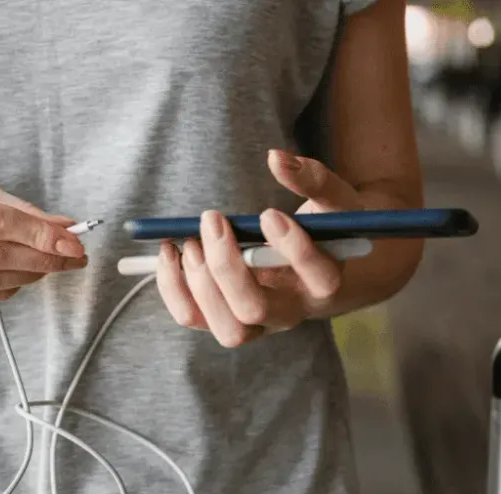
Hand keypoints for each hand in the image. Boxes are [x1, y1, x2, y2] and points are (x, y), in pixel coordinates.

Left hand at [156, 150, 359, 346]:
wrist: (314, 264)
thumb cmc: (322, 229)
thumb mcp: (330, 200)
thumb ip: (311, 178)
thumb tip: (276, 158)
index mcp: (325, 281)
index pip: (319, 277)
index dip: (293, 248)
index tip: (269, 214)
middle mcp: (291, 311)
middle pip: (255, 309)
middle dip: (226, 266)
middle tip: (212, 219)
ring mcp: (257, 323)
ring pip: (226, 328)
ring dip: (199, 283)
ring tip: (190, 242)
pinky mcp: (225, 319)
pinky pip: (193, 318)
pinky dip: (173, 287)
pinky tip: (170, 252)